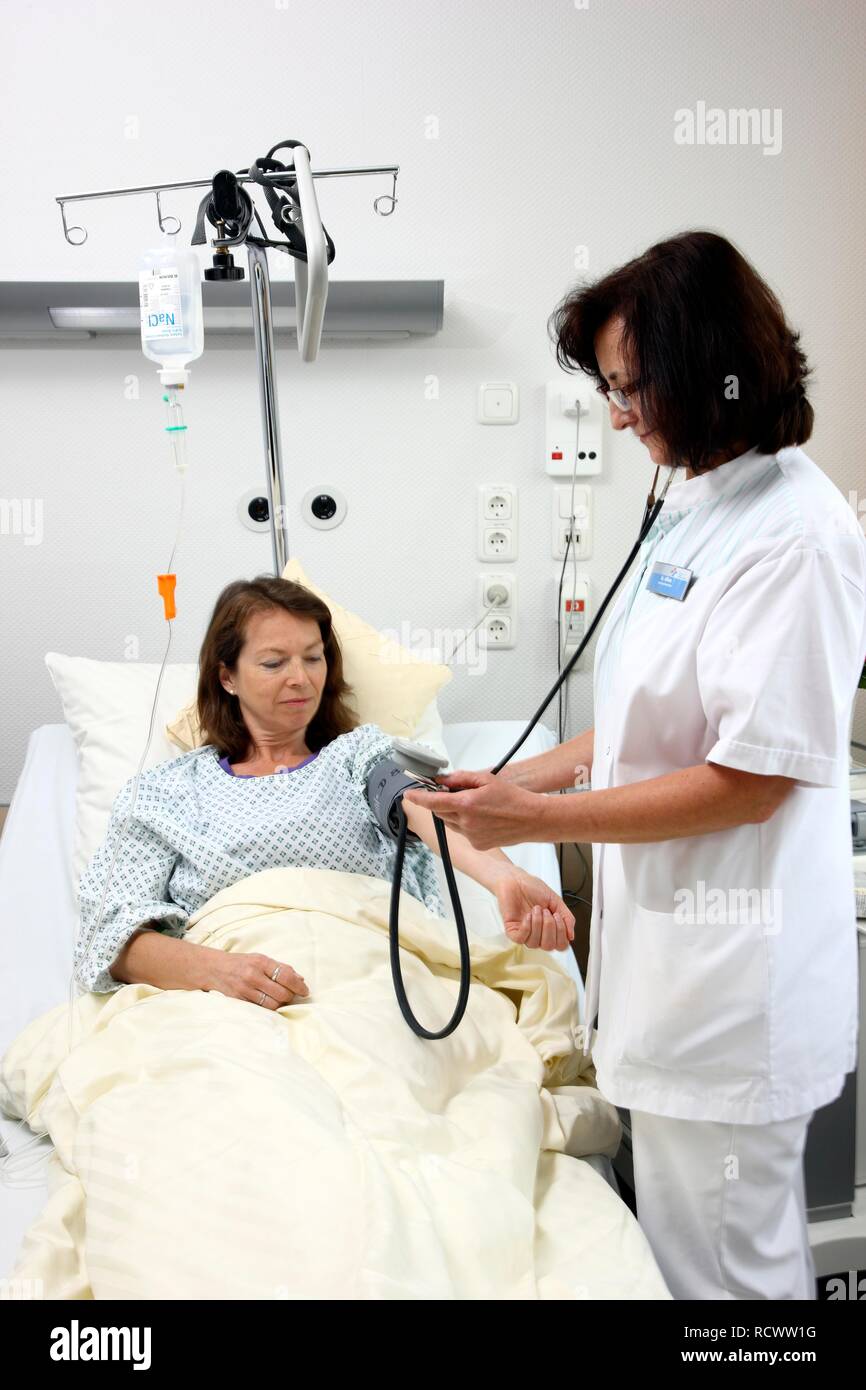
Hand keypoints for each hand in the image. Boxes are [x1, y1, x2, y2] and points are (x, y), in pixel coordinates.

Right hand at [203, 951, 309, 1009]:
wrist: (213, 969)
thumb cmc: (241, 963)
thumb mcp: (260, 959)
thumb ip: (280, 967)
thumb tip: (300, 979)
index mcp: (260, 962)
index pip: (286, 976)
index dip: (299, 986)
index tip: (305, 991)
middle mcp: (253, 975)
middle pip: (282, 993)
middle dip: (291, 996)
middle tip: (292, 995)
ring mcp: (245, 989)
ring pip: (273, 1004)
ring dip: (281, 1004)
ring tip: (281, 999)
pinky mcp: (239, 1001)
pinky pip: (261, 1009)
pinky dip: (269, 1008)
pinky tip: (269, 1003)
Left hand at [402, 769, 539, 849]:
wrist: (532, 819)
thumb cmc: (513, 798)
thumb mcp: (486, 779)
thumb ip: (461, 778)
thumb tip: (442, 780)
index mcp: (467, 804)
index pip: (433, 801)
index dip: (419, 798)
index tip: (410, 794)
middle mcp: (466, 823)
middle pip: (441, 812)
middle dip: (443, 802)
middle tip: (458, 793)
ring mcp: (471, 836)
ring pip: (452, 823)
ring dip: (455, 813)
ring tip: (477, 806)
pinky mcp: (478, 845)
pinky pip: (464, 833)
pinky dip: (467, 824)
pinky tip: (484, 818)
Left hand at [493, 870, 574, 950]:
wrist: (515, 879)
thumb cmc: (533, 888)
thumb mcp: (556, 901)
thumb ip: (567, 917)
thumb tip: (571, 935)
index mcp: (549, 928)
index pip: (560, 945)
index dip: (562, 934)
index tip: (558, 917)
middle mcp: (538, 933)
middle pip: (549, 947)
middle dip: (550, 928)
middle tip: (547, 912)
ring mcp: (525, 933)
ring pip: (535, 943)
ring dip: (538, 924)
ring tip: (536, 909)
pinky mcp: (512, 930)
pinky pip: (521, 939)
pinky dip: (527, 927)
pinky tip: (528, 915)